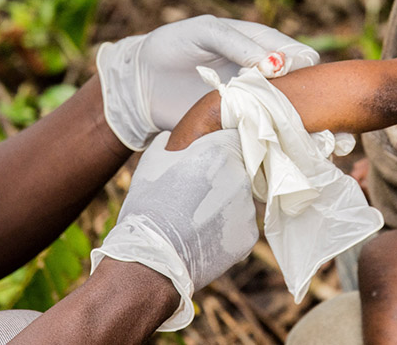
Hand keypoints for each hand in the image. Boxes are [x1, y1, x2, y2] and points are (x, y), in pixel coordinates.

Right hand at [90, 131, 257, 330]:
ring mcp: (248, 209)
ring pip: (240, 200)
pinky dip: (225, 231)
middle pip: (238, 171)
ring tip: (195, 220)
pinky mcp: (248, 237)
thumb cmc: (148, 206)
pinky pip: (240, 227)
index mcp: (220, 151)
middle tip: (194, 195)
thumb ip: (168, 143)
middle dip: (221, 179)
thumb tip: (171, 138)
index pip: (231, 140)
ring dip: (224, 205)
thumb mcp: (150, 163)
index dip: (217, 150)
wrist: (152, 259)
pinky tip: (203, 237)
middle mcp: (241, 177)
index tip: (204, 162)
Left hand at [96, 16, 318, 149]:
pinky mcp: (239, 128)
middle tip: (300, 104)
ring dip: (297, 119)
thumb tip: (276, 65)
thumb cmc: (173, 47)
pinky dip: (275, 136)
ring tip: (302, 128)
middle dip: (306, 94)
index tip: (291, 73)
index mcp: (259, 45)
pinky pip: (264, 133)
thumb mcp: (205, 34)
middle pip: (299, 85)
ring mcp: (253, 104)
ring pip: (287, 111)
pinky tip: (281, 141)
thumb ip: (238, 44)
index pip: (295, 53)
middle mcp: (262, 76)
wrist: (141, 84)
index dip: (300, 62)